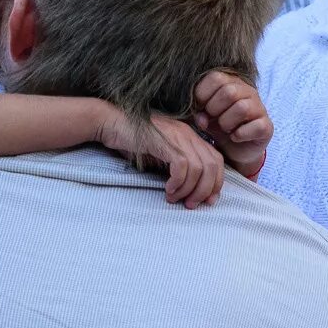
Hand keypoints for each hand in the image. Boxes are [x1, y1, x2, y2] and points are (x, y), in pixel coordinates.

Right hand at [97, 110, 224, 208]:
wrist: (110, 123)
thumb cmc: (132, 140)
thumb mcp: (160, 153)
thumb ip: (176, 165)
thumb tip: (190, 189)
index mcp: (190, 135)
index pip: (216, 159)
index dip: (216, 182)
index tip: (208, 200)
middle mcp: (187, 133)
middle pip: (212, 165)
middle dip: (205, 190)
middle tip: (190, 204)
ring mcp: (177, 136)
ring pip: (199, 168)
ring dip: (189, 189)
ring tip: (175, 198)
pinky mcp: (164, 141)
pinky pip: (182, 166)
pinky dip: (178, 182)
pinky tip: (167, 189)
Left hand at [193, 71, 272, 178]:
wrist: (234, 149)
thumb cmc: (217, 126)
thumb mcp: (203, 116)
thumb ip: (197, 111)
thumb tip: (201, 118)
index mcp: (230, 82)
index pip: (216, 77)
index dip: (202, 93)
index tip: (200, 107)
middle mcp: (248, 91)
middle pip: (229, 91)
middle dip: (214, 108)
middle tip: (213, 118)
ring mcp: (259, 108)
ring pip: (242, 108)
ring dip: (226, 122)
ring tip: (224, 128)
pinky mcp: (267, 126)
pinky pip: (255, 126)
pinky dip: (240, 134)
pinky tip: (235, 137)